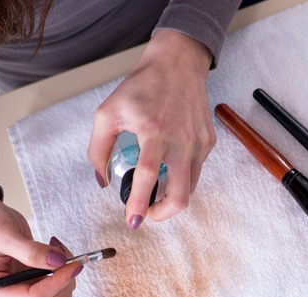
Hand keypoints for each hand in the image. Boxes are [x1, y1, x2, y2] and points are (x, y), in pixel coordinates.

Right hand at [0, 186, 81, 296]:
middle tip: (62, 253)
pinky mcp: (33, 289)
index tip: (73, 265)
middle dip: (63, 280)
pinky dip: (64, 273)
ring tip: (55, 249)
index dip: (57, 283)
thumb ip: (31, 251)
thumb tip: (58, 263)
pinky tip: (53, 254)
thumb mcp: (5, 234)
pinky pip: (60, 290)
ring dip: (66, 276)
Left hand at [88, 29, 215, 228]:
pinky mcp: (208, 141)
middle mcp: (181, 141)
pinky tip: (168, 165)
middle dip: (162, 213)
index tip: (132, 221)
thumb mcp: (108, 113)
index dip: (140, 204)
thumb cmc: (142, 86)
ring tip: (154, 191)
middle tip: (147, 213)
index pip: (148, 177)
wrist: (177, 63)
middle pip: (179, 195)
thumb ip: (98, 149)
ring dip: (171, 197)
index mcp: (154, 132)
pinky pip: (196, 170)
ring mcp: (199, 143)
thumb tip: (102, 181)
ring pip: (190, 188)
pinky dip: (181, 176)